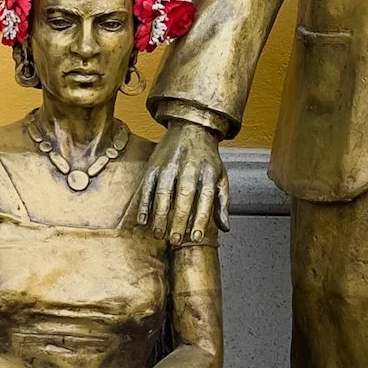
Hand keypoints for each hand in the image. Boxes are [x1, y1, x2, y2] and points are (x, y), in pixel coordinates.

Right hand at [137, 120, 228, 243]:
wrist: (191, 127)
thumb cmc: (207, 158)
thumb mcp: (221, 177)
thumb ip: (222, 203)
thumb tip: (225, 228)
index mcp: (208, 172)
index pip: (205, 198)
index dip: (200, 219)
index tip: (196, 237)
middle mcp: (189, 168)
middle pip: (183, 197)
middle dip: (178, 220)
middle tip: (175, 241)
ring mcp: (169, 166)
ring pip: (163, 193)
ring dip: (159, 215)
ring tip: (158, 234)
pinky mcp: (154, 165)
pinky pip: (147, 187)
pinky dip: (144, 204)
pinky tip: (143, 220)